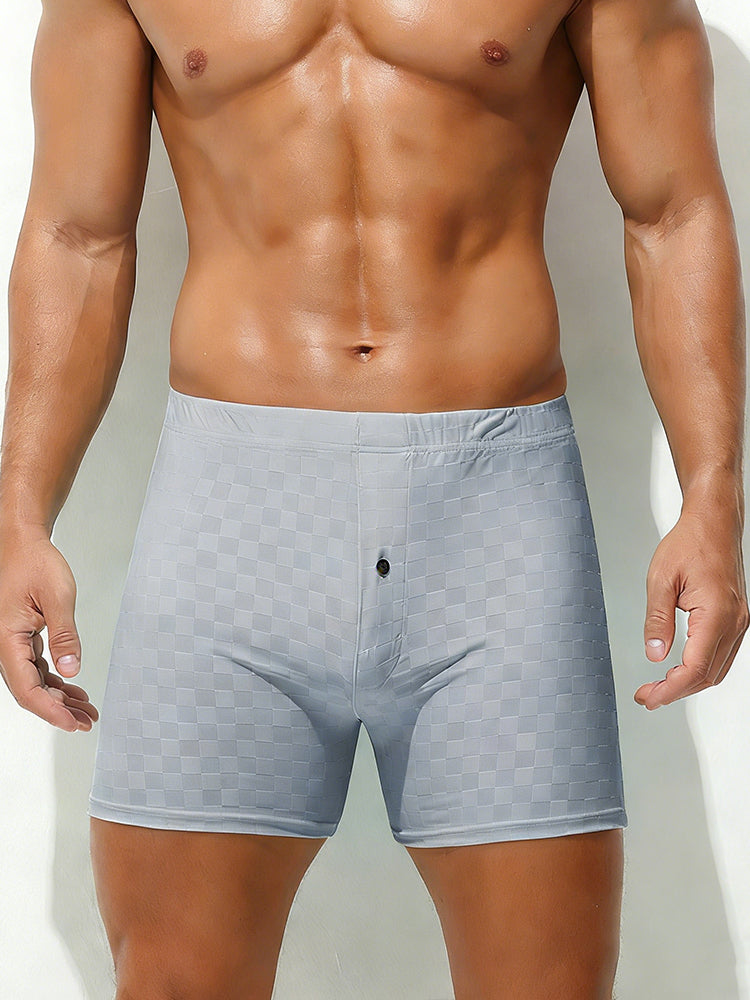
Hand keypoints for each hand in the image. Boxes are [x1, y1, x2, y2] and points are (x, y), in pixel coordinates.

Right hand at [0, 529, 98, 730]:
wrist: (21, 542)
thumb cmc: (33, 561)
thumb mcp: (57, 596)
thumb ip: (65, 635)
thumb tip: (72, 669)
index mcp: (6, 639)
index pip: (27, 689)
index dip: (50, 710)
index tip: (72, 723)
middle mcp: (4, 645)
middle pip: (29, 690)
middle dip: (58, 709)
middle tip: (86, 721)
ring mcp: (12, 642)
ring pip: (33, 681)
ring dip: (59, 697)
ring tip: (85, 709)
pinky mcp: (20, 637)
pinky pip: (36, 666)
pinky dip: (55, 680)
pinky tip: (72, 688)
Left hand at [636, 506, 748, 709]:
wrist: (713, 523)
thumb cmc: (690, 543)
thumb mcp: (660, 579)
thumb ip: (657, 620)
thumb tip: (654, 654)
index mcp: (716, 613)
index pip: (695, 667)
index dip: (671, 689)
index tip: (649, 697)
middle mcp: (733, 621)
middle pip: (708, 675)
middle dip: (676, 691)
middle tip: (647, 696)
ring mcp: (738, 622)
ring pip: (716, 669)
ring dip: (688, 683)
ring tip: (658, 687)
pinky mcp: (735, 619)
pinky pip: (721, 655)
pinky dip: (700, 669)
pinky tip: (680, 670)